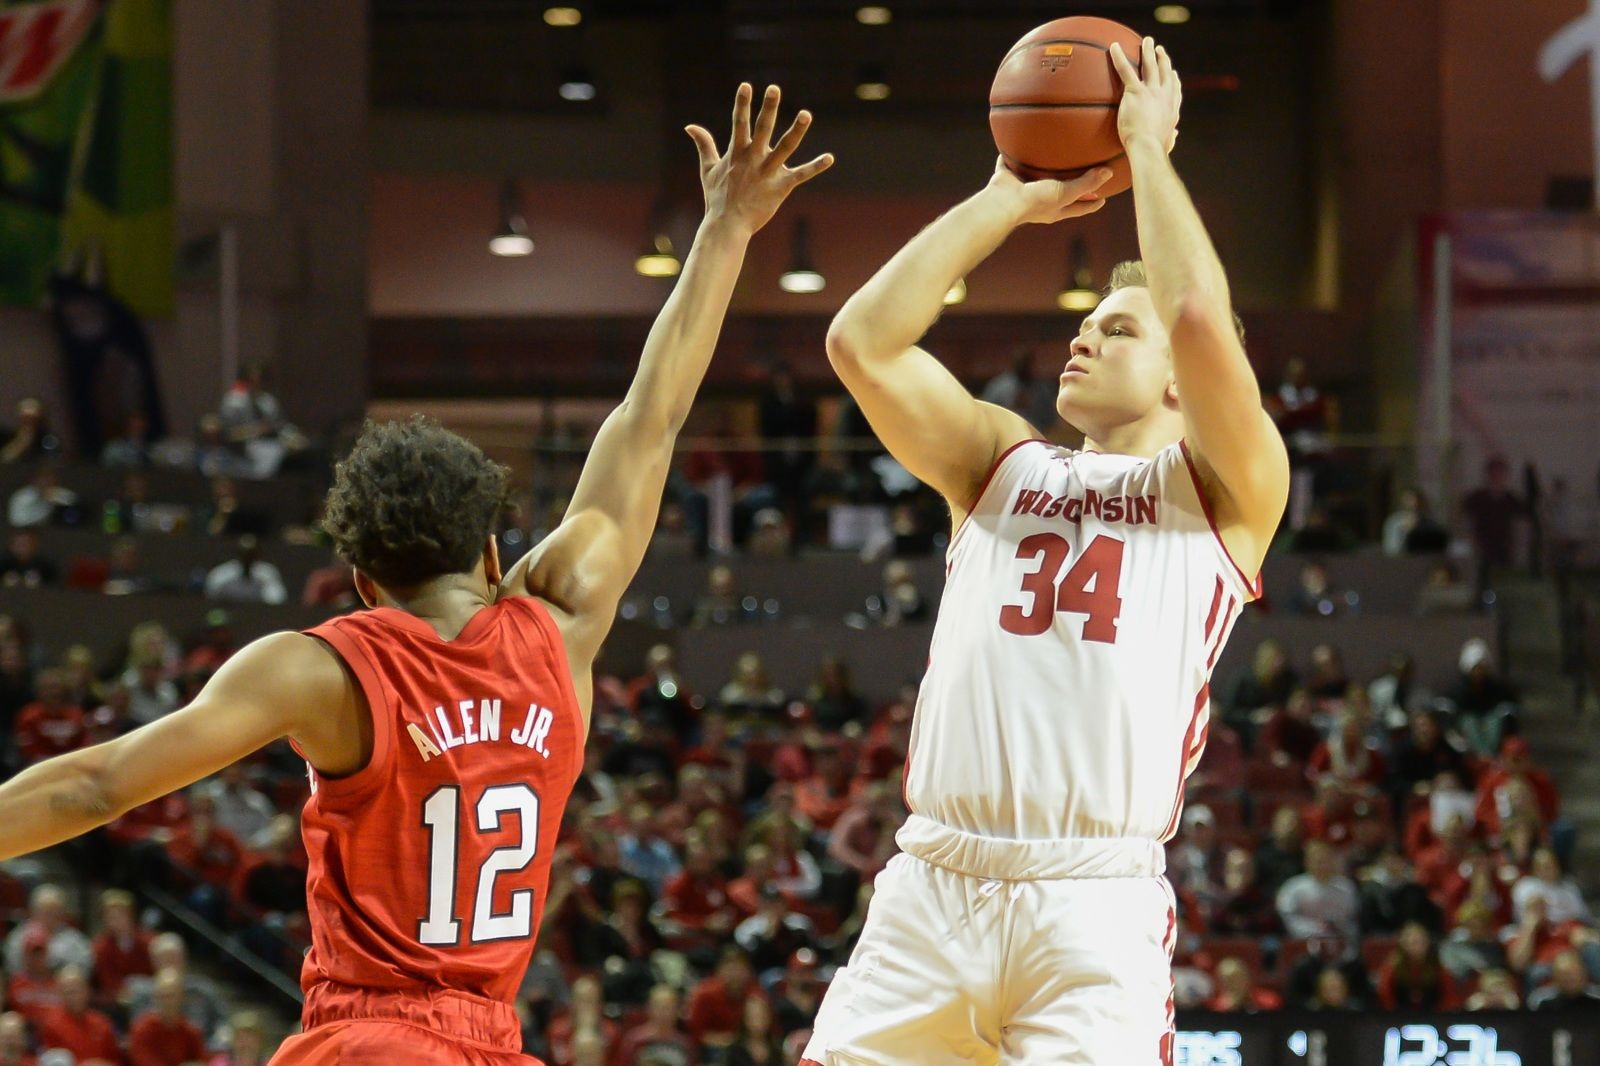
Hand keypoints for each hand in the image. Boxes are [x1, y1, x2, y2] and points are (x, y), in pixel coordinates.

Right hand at [687, 83, 833, 235]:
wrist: (727, 226)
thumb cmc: (717, 198)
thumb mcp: (708, 169)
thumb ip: (704, 145)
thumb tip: (690, 126)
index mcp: (737, 153)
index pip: (738, 123)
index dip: (742, 104)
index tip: (746, 85)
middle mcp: (753, 159)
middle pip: (762, 128)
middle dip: (768, 108)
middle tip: (774, 88)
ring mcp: (767, 172)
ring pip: (784, 148)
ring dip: (796, 131)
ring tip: (806, 114)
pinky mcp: (781, 187)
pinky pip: (801, 175)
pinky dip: (815, 167)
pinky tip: (829, 158)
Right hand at [985, 157, 1110, 224]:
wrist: (1004, 202)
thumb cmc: (1035, 201)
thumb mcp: (1065, 192)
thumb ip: (1086, 183)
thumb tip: (1109, 172)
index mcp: (1054, 210)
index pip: (1078, 208)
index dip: (1091, 204)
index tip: (1103, 199)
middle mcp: (1040, 202)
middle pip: (1059, 194)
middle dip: (1070, 187)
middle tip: (1084, 175)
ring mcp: (1023, 191)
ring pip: (1036, 180)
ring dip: (1043, 171)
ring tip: (1051, 157)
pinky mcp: (1007, 179)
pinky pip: (1011, 165)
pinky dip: (1013, 157)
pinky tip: (1017, 144)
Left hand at [1109, 38, 1180, 153]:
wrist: (1148, 148)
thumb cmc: (1156, 151)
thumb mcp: (1167, 143)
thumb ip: (1170, 137)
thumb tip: (1175, 135)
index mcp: (1171, 109)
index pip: (1174, 90)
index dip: (1173, 80)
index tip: (1172, 72)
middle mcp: (1165, 96)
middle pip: (1164, 72)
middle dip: (1162, 59)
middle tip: (1159, 49)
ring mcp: (1151, 92)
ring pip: (1150, 65)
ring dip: (1148, 51)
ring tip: (1146, 41)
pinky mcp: (1136, 92)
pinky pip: (1126, 70)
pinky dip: (1119, 57)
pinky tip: (1114, 46)